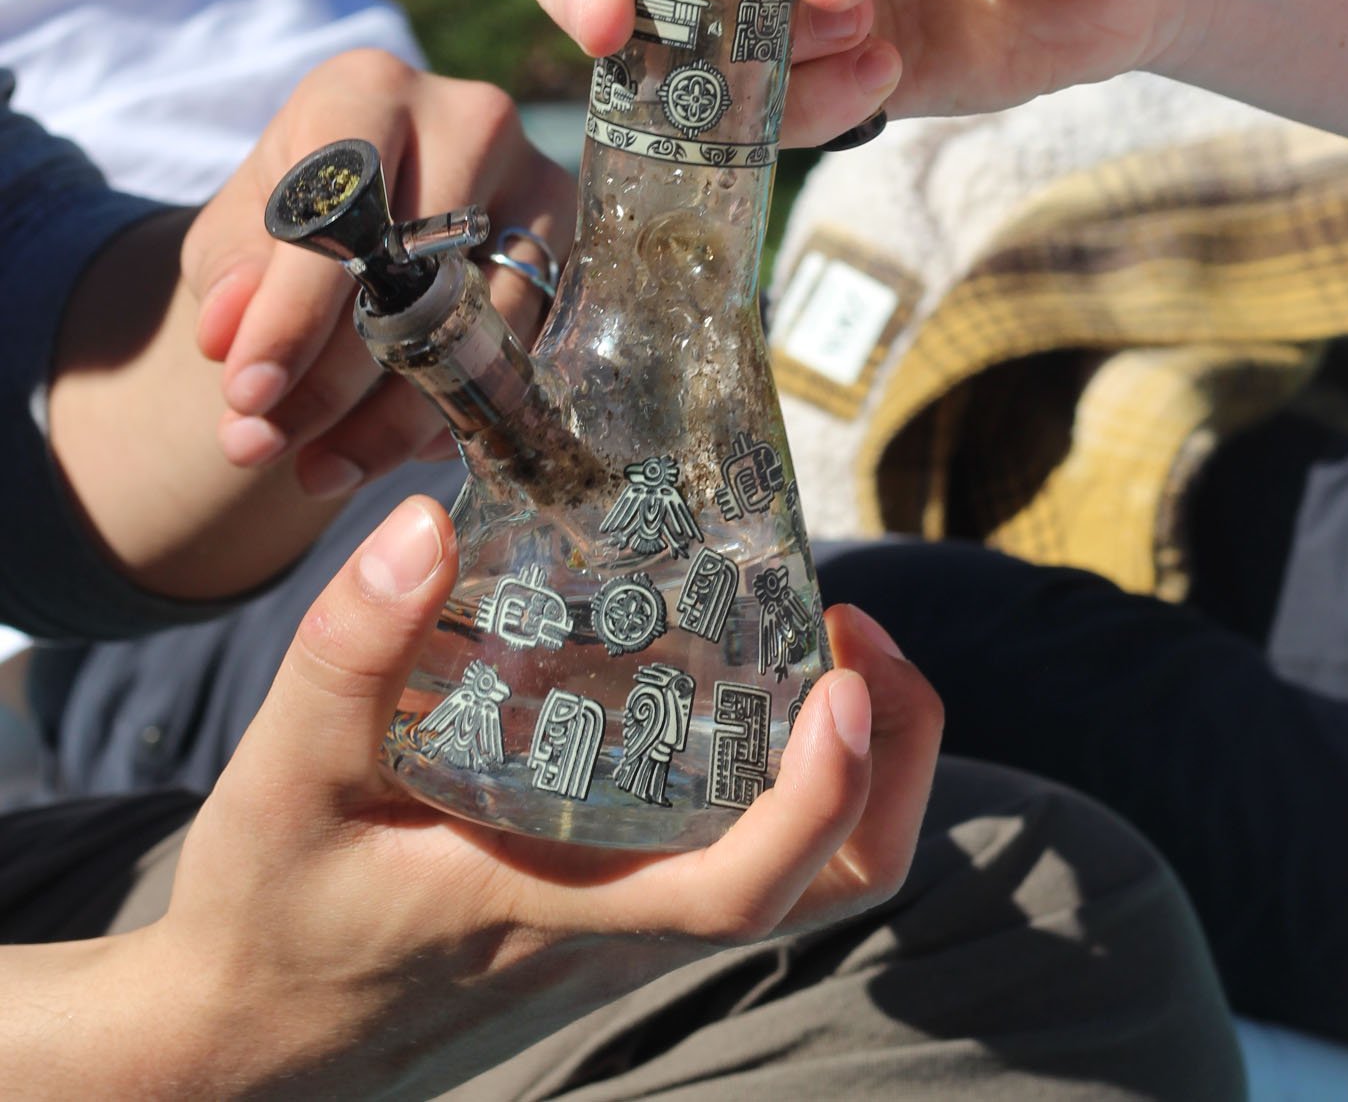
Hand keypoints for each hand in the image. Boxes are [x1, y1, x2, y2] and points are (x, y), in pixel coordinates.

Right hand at [134, 498, 940, 1097]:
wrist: (247, 1028)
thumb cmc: (269, 910)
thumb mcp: (282, 775)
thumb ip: (348, 653)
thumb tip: (427, 527)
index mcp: (560, 908)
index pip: (741, 888)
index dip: (824, 796)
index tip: (844, 682)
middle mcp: (622, 925)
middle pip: (826, 888)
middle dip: (892, 767)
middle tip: (854, 628)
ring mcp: (627, 917)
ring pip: (799, 869)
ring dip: (853, 760)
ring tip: (817, 633)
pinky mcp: (610, 897)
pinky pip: (739, 840)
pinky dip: (782, 762)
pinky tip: (723, 668)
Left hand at [183, 51, 576, 496]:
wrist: (368, 224)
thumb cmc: (296, 218)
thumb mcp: (237, 238)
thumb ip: (230, 281)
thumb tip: (231, 336)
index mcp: (370, 90)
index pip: (343, 202)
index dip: (293, 308)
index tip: (247, 393)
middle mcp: (471, 119)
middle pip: (415, 270)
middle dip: (333, 379)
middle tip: (266, 448)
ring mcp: (540, 184)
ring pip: (476, 326)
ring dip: (392, 417)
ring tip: (320, 467)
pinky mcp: (578, 253)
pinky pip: (523, 355)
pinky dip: (453, 415)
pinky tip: (390, 447)